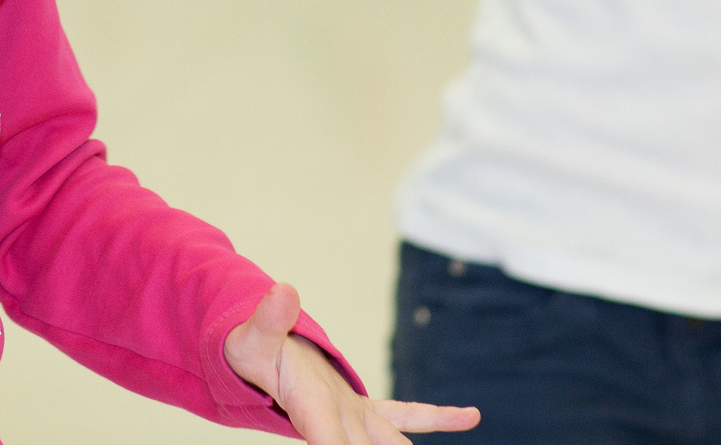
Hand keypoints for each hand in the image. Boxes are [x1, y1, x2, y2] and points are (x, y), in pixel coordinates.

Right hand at [224, 283, 477, 444]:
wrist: (256, 362)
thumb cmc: (250, 352)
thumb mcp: (253, 335)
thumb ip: (269, 319)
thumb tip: (284, 290)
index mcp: (313, 411)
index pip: (334, 440)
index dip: (341, 444)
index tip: (346, 442)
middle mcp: (338, 425)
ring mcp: (355, 421)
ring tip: (459, 421)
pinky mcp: (365, 412)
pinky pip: (409, 417)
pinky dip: (439, 418)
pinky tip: (470, 416)